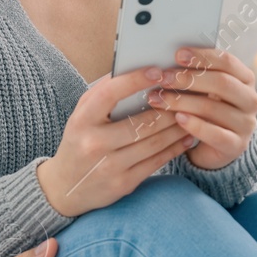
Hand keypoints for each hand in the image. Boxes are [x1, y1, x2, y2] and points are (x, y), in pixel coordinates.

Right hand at [35, 66, 196, 215]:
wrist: (64, 188)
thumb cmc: (79, 141)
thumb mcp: (82, 115)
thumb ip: (103, 93)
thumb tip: (133, 69)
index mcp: (82, 120)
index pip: (110, 94)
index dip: (135, 80)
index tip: (158, 70)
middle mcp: (94, 143)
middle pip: (141, 122)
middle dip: (169, 107)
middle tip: (187, 93)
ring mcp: (110, 166)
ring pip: (154, 142)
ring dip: (177, 127)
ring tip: (192, 113)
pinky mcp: (123, 184)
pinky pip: (156, 162)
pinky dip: (175, 148)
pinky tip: (186, 137)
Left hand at [147, 47, 256, 170]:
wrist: (218, 147)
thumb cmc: (208, 110)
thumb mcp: (207, 90)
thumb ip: (197, 74)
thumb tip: (170, 60)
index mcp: (246, 79)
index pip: (227, 62)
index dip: (202, 57)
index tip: (177, 55)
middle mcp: (251, 100)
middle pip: (222, 83)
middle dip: (189, 79)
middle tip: (163, 78)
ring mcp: (246, 124)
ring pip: (213, 108)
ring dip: (182, 102)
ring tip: (159, 99)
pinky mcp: (236, 145)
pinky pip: (215, 134)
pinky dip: (194, 125)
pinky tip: (178, 118)